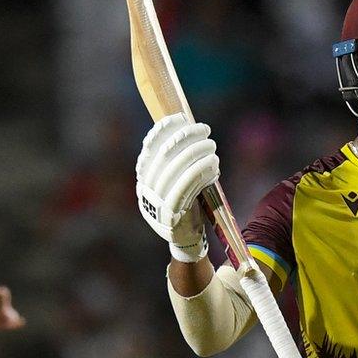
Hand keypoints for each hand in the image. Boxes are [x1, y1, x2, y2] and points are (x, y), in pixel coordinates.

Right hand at [135, 113, 219, 262]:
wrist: (185, 239)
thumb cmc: (186, 204)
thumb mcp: (178, 180)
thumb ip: (178, 160)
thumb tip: (189, 129)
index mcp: (144, 177)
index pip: (150, 147)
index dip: (164, 129)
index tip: (181, 118)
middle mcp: (146, 188)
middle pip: (164, 155)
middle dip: (186, 137)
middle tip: (205, 131)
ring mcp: (155, 203)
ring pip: (176, 169)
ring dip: (197, 153)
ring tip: (212, 146)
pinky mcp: (170, 214)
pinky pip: (185, 187)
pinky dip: (200, 172)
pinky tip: (213, 164)